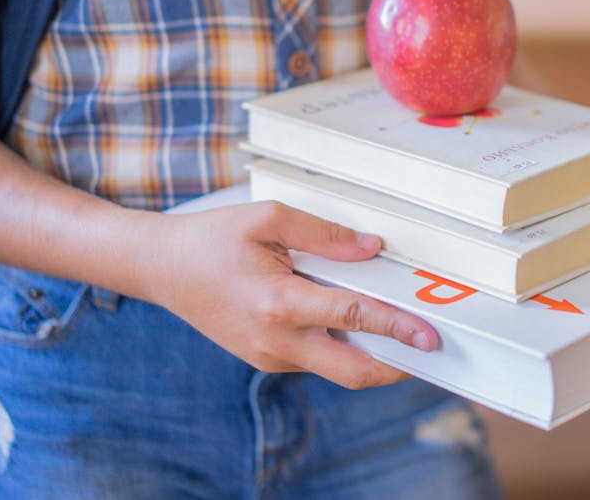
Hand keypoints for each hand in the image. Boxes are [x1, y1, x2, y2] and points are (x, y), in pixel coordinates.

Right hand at [143, 201, 437, 389]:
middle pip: (353, 372)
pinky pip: (317, 359)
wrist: (160, 268)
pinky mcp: (267, 358)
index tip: (429, 334)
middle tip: (429, 349)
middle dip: (397, 367)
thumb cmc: (211, 239)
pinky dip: (344, 346)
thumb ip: (325, 234)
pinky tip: (360, 323)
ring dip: (372, 355)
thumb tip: (371, 248)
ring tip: (403, 330)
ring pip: (337, 368)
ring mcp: (270, 356)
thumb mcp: (269, 219)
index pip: (354, 317)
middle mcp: (276, 340)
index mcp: (278, 303)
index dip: (398, 326)